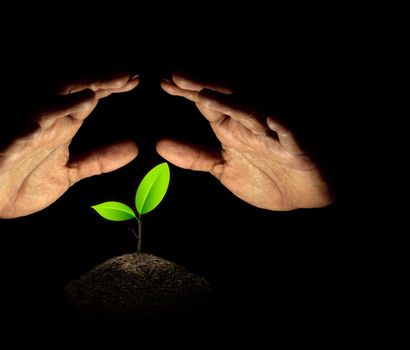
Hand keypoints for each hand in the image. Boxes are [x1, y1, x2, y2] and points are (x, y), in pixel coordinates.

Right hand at [0, 73, 138, 217]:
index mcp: (60, 125)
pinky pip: (8, 141)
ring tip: (89, 99)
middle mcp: (42, 123)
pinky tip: (34, 132)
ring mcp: (20, 136)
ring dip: (63, 103)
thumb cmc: (22, 180)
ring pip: (40, 111)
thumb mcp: (68, 173)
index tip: (136, 80)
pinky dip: (20, 135)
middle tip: (123, 76)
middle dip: (95, 82)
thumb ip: (98, 160)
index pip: (88, 97)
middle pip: (69, 94)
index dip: (110, 86)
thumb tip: (135, 147)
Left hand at [158, 72, 332, 210]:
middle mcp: (251, 124)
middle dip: (203, 87)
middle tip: (178, 76)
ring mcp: (274, 134)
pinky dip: (281, 126)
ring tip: (206, 96)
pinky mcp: (298, 147)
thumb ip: (195, 156)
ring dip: (230, 104)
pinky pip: (290, 134)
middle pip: (226, 99)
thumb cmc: (268, 177)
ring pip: (252, 113)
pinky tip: (269, 120)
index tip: (164, 83)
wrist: (307, 196)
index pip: (207, 105)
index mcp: (233, 127)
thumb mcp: (225, 169)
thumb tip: (159, 144)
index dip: (187, 93)